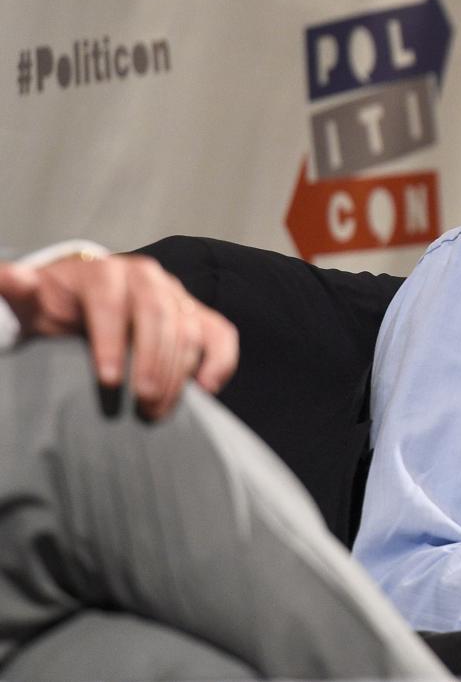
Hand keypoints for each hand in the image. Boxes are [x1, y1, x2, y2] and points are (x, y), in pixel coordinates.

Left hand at [0, 253, 238, 417]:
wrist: (85, 302)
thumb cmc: (55, 310)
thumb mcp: (31, 304)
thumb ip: (16, 291)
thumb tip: (12, 277)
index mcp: (102, 272)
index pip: (111, 303)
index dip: (111, 342)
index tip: (108, 382)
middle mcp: (145, 276)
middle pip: (158, 315)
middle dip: (153, 362)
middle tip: (143, 404)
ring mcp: (175, 294)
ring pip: (188, 328)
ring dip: (179, 372)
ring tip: (159, 409)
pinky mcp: (197, 313)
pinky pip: (220, 333)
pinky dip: (219, 361)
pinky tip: (206, 390)